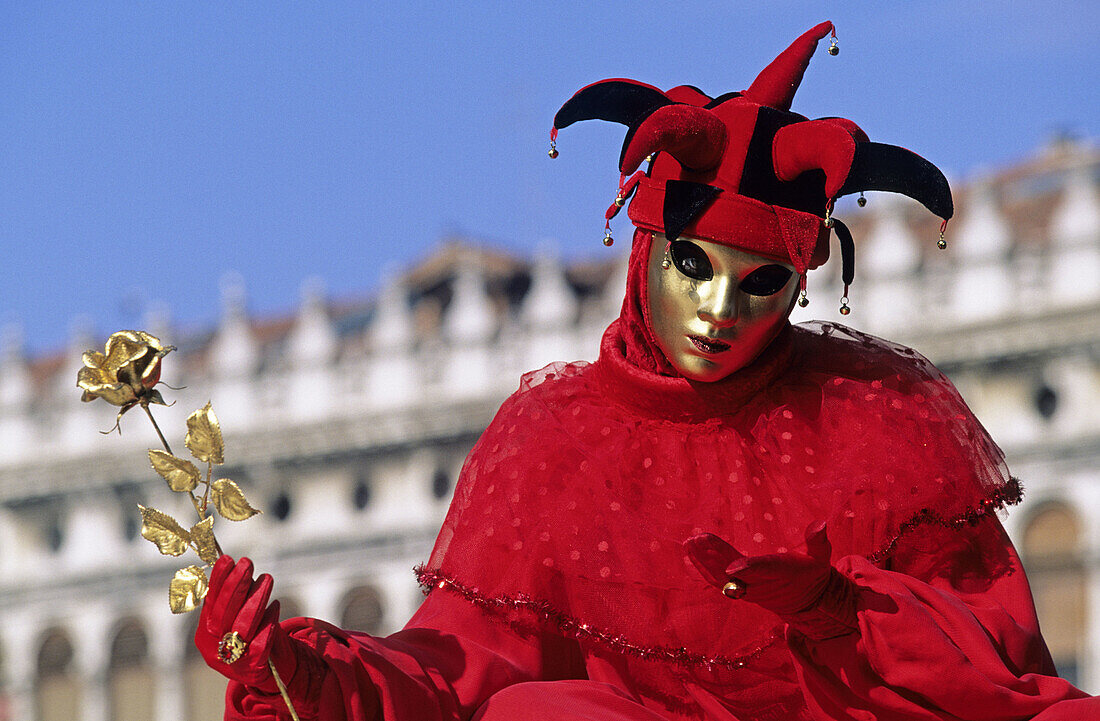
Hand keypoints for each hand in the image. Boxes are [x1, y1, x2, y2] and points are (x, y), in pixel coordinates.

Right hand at [195, 555, 290, 690]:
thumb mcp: (237, 616)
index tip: (227, 558)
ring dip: (255, 599)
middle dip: (235, 586)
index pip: (210, 604)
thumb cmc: (251, 634)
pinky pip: (261, 643)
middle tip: (247, 563)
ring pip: (242, 626)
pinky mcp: (253, 669)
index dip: (217, 581)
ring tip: (267, 578)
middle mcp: (213, 650)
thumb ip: (233, 597)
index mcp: (204, 634)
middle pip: (223, 615)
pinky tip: (275, 606)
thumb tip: (231, 563)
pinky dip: (268, 622)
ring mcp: (232, 662)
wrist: (266, 671)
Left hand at [683, 522, 836, 616]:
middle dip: (716, 557)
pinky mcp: (739, 592)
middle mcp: (762, 586)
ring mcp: (749, 591)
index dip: (748, 569)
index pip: (764, 571)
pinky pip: (717, 582)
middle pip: (735, 574)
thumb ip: (818, 542)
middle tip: (699, 538)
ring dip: (704, 561)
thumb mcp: (821, 558)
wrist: (805, 602)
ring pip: (722, 580)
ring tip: (690, 542)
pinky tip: (691, 551)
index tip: (730, 566)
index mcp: (782, 574)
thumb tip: (821, 523)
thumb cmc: (812, 573)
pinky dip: (702, 567)